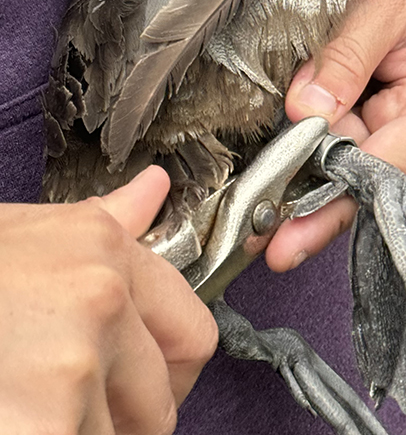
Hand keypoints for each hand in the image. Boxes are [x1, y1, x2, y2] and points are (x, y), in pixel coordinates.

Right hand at [0, 166, 217, 434]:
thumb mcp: (22, 234)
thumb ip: (100, 220)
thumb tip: (153, 188)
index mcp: (103, 249)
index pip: (193, 333)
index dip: (170, 374)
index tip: (145, 392)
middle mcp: (99, 299)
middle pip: (159, 401)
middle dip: (121, 420)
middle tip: (65, 409)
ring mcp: (70, 367)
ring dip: (71, 434)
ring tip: (18, 401)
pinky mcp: (40, 427)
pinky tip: (9, 416)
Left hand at [268, 0, 405, 270]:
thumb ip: (346, 53)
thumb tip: (303, 112)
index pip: (382, 173)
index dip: (327, 205)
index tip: (278, 237)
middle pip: (357, 185)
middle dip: (300, 191)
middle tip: (244, 219)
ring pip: (343, 175)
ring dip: (301, 166)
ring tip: (265, 154)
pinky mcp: (389, 143)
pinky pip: (342, 157)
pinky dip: (310, 151)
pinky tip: (287, 140)